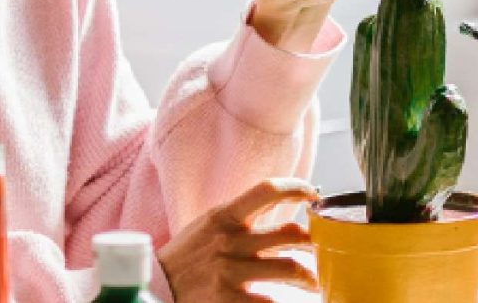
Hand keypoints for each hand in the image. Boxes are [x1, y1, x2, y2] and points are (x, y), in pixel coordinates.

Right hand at [161, 178, 321, 301]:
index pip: (266, 190)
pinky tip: (288, 302)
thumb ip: (239, 219)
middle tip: (321, 250)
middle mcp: (229, 241)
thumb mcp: (206, 227)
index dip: (296, 187)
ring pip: (290, 268)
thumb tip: (279, 211)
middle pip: (290, 233)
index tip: (314, 194)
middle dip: (314, 242)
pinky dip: (285, 302)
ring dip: (310, 277)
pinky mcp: (228, 300)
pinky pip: (272, 302)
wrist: (156, 289)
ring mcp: (229, 272)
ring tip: (314, 282)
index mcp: (223, 217)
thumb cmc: (185, 258)